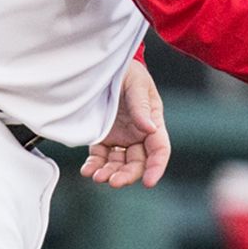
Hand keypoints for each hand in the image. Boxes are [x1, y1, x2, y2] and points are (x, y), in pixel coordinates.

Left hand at [81, 57, 171, 184]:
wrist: (104, 66)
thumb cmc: (127, 71)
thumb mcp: (136, 83)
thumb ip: (141, 106)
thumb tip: (150, 128)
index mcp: (153, 122)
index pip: (159, 149)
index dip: (157, 167)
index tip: (150, 182)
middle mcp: (138, 134)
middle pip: (138, 162)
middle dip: (128, 175)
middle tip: (114, 181)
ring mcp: (120, 138)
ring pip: (118, 164)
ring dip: (110, 173)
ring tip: (98, 176)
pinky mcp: (103, 138)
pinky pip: (100, 157)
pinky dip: (94, 166)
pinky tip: (88, 171)